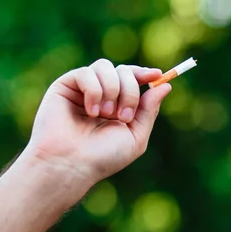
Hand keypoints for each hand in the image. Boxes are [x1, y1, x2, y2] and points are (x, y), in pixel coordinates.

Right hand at [24, 59, 170, 183]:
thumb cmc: (102, 157)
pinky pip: (86, 73)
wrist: (71, 165)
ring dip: (112, 89)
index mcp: (117, 105)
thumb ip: (149, 110)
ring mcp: (82, 89)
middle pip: (123, 70)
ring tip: (105, 114)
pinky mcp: (64, 86)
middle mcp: (100, 94)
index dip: (144, 73)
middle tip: (123, 116)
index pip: (132, 78)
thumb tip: (165, 85)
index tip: (157, 75)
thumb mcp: (135, 136)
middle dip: (130, 90)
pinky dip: (94, 91)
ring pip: (105, 67)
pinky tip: (91, 111)